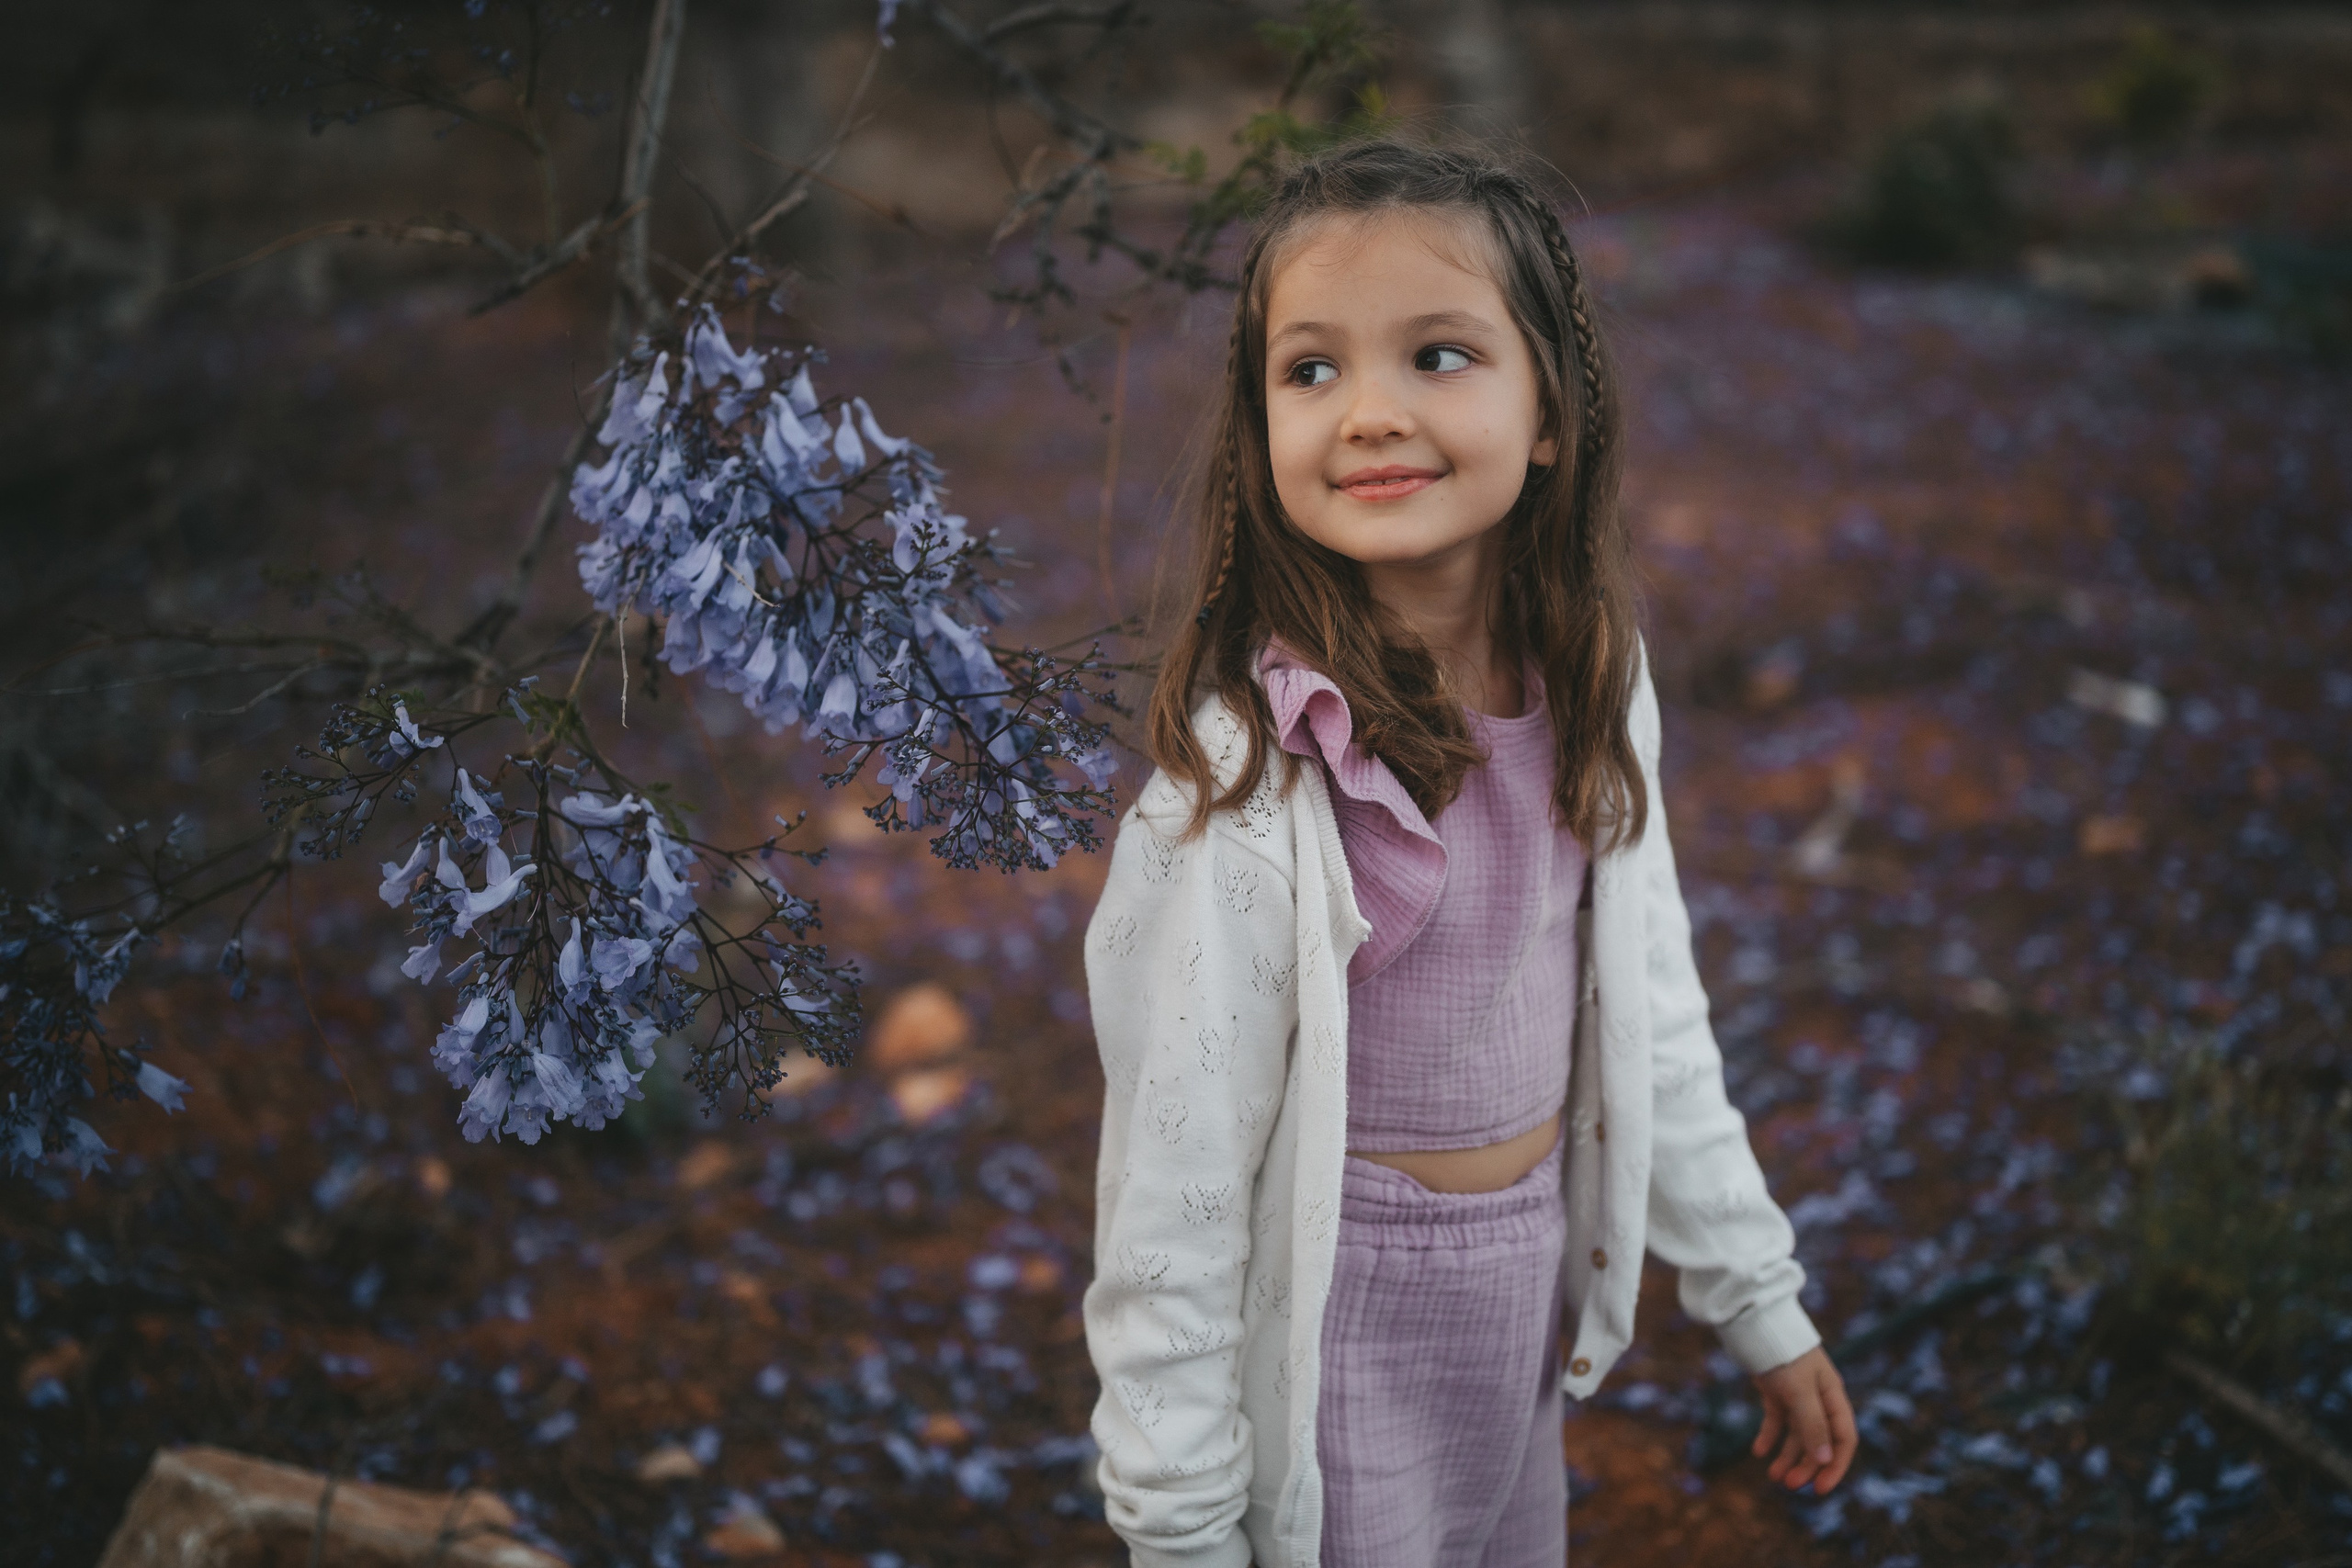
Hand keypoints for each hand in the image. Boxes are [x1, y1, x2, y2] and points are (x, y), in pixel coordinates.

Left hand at [1750, 1346, 1856, 1494]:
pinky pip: (1776, 1420)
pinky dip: (1769, 1436)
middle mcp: (1818, 1398)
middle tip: (1788, 1485)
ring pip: (1797, 1434)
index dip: (1835, 1466)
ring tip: (1773, 1475)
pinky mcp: (1776, 1390)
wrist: (1754, 1322)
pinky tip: (1758, 1451)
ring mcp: (1797, 1395)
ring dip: (1787, 1456)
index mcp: (1833, 1396)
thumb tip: (1827, 1459)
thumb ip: (1813, 1424)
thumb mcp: (1799, 1390)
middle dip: (1806, 1465)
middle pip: (1819, 1441)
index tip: (1820, 1490)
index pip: (1844, 1439)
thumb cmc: (1783, 1353)